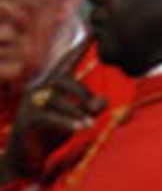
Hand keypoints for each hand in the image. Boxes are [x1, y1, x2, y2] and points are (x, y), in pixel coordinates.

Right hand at [4, 49, 103, 180]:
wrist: (27, 159)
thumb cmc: (52, 134)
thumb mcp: (77, 118)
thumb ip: (91, 108)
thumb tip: (104, 100)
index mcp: (53, 86)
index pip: (67, 62)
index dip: (80, 46)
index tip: (95, 31)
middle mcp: (40, 90)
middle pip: (62, 79)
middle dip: (82, 91)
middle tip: (96, 106)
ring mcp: (31, 104)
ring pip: (56, 99)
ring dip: (77, 111)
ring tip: (90, 124)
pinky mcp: (28, 121)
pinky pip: (49, 117)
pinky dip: (67, 122)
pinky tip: (82, 127)